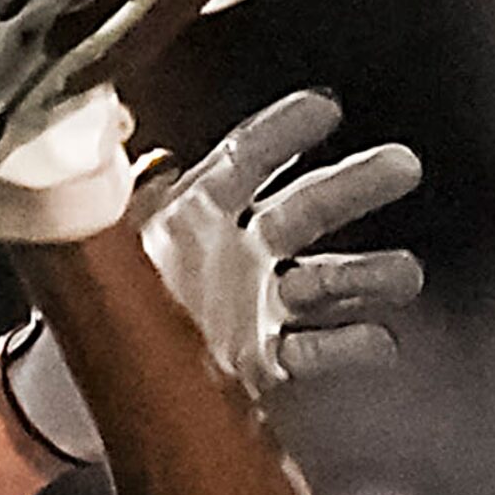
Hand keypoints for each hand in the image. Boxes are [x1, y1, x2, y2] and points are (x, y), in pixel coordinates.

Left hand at [3, 89, 424, 460]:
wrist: (88, 385)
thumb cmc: (93, 302)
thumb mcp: (96, 241)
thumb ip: (107, 189)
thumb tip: (96, 126)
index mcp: (194, 212)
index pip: (243, 161)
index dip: (281, 133)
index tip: (325, 108)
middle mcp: (236, 249)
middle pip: (305, 209)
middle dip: (353, 186)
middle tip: (403, 164)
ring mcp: (256, 302)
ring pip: (324, 278)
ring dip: (368, 273)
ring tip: (405, 273)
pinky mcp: (264, 356)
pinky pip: (314, 348)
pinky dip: (349, 345)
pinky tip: (382, 342)